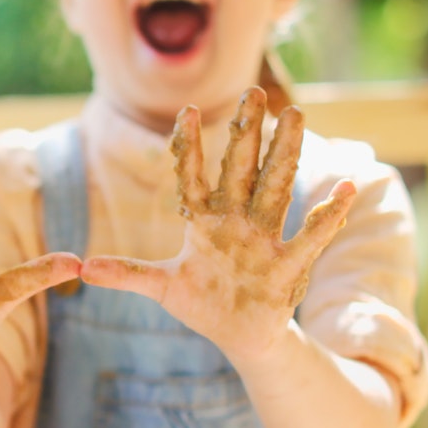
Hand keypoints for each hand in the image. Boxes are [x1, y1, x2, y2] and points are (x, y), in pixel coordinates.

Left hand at [82, 90, 355, 358]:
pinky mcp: (287, 266)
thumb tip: (84, 267)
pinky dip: (327, 216)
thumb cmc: (202, 303)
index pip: (195, 177)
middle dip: (248, 133)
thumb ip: (127, 274)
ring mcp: (264, 239)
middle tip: (254, 92)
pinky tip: (344, 188)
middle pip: (243, 170)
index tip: (188, 110)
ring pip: (277, 188)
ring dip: (286, 153)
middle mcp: (237, 220)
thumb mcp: (162, 287)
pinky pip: (309, 237)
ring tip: (296, 116)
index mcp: (205, 222)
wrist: (239, 335)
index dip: (191, 147)